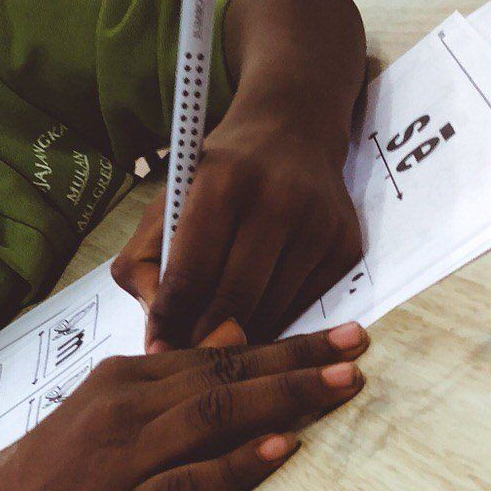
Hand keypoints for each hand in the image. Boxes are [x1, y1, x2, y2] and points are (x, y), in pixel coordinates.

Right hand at [0, 321, 368, 490]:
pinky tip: (281, 450)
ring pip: (215, 416)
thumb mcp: (104, 407)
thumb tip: (234, 344)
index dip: (287, 343)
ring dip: (283, 398)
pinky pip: (190, 482)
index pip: (220, 351)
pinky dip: (237, 463)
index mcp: (127, 377)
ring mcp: (126, 458)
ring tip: (341, 387)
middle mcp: (129, 407)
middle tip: (360, 347)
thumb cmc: (53, 465)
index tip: (343, 332)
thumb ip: (166, 383)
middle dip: (300, 361)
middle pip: (227, 374)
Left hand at [113, 107, 361, 351]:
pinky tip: (258, 315)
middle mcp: (276, 200)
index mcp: (221, 184)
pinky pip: (303, 308)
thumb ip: (144, 265)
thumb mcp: (168, 203)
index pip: (190, 276)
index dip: (169, 321)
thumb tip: (157, 337)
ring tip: (219, 340)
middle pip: (233, 302)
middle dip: (204, 339)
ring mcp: (318, 225)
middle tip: (187, 356)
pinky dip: (276, 321)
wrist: (292, 134)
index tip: (157, 347)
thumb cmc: (217, 178)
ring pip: (271, 313)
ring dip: (241, 337)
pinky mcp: (345, 246)